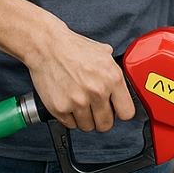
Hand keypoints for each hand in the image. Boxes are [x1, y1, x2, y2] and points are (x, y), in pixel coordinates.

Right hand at [24, 17, 135, 132]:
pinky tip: (68, 102)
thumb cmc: (72, 47)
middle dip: (101, 118)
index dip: (120, 112)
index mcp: (112, 78)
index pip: (127, 113)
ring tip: (79, 102)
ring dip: (84, 118)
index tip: (116, 110)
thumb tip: (120, 84)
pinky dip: (69, 117)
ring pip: (88, 127)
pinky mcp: (61, 109)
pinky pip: (71, 125)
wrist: (46, 46)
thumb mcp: (103, 53)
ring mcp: (79, 102)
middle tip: (95, 107)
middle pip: (106, 125)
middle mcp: (98, 91)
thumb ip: (113, 71)